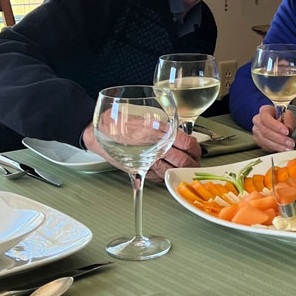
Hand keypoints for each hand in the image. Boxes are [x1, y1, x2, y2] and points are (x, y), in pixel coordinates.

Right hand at [83, 123, 200, 181]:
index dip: (195, 148)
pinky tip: (168, 172)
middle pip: (184, 160)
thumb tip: (177, 130)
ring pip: (172, 171)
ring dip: (180, 171)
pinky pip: (158, 178)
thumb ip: (161, 125)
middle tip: (194, 162)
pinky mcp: (139, 171)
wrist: (99, 132)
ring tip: (184, 169)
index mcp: (160, 132)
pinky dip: (165, 176)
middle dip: (192, 163)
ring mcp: (148, 162)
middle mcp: (156, 148)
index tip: (196, 149)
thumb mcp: (145, 117)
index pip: (187, 143)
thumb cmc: (120, 122)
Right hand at [251, 104, 295, 151]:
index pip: (266, 118)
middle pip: (265, 131)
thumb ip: (289, 120)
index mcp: (264, 111)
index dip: (276, 126)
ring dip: (278, 146)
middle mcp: (257, 120)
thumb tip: (289, 128)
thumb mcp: (288, 115)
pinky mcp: (257, 140)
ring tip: (288, 147)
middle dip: (279, 138)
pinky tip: (283, 149)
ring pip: (265, 141)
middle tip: (290, 142)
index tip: (286, 131)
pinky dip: (275, 149)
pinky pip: (265, 146)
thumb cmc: (281, 117)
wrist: (277, 122)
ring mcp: (256, 131)